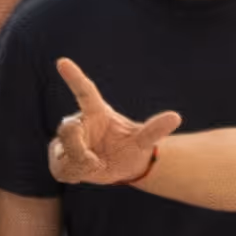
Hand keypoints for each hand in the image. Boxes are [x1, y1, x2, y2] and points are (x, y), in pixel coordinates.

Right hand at [44, 57, 178, 188]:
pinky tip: (85, 173)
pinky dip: (75, 173)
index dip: (73, 77)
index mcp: (96, 112)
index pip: (84, 92)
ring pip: (62, 153)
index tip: (62, 61)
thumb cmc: (132, 148)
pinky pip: (61, 168)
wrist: (121, 167)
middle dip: (78, 147)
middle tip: (94, 160)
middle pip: (68, 130)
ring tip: (96, 165)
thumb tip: (175, 117)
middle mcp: (78, 123)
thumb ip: (153, 131)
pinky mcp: (60, 158)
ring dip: (80, 164)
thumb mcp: (144, 142)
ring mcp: (65, 140)